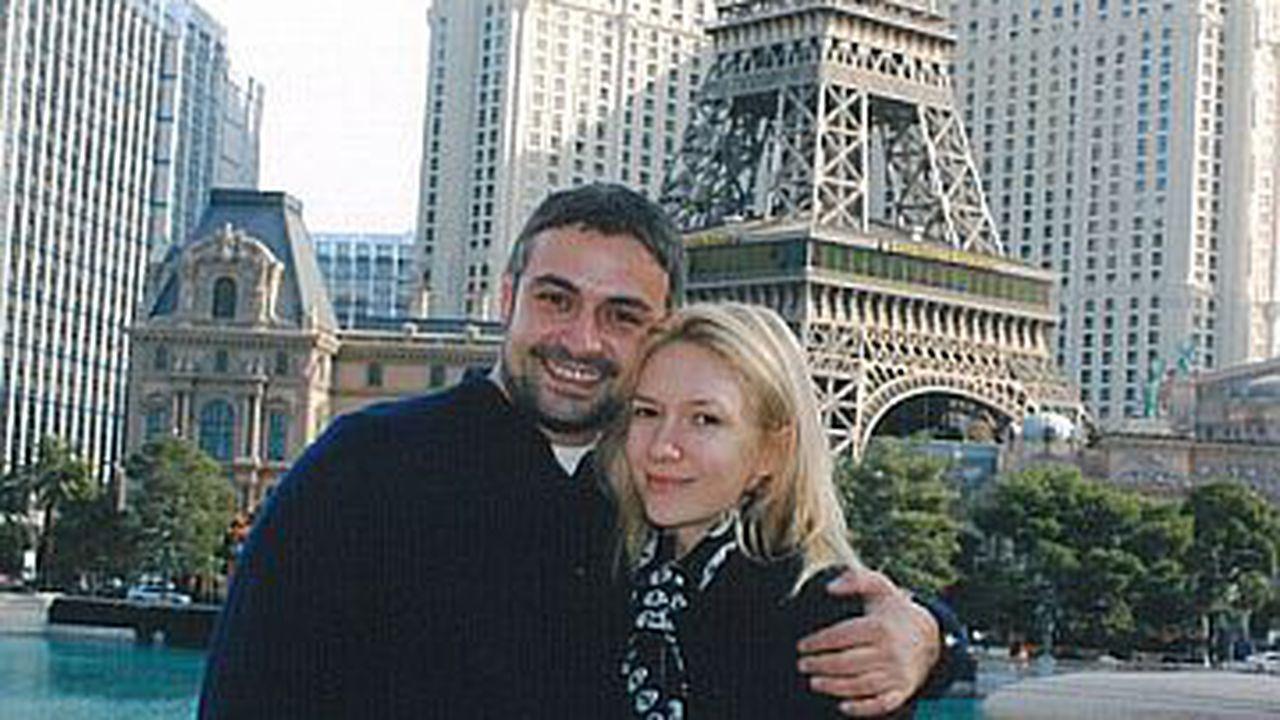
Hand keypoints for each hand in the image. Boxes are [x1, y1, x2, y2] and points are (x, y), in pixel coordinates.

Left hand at [796, 567, 939, 716]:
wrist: (929, 636)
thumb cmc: (894, 611)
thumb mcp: (879, 587)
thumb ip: (855, 579)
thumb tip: (830, 587)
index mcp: (880, 627)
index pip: (841, 636)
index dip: (818, 642)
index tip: (802, 646)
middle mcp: (890, 652)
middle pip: (846, 663)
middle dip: (820, 665)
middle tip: (802, 665)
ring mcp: (897, 674)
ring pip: (860, 685)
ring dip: (833, 687)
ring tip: (814, 682)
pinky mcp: (902, 691)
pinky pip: (881, 704)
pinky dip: (862, 708)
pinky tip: (843, 706)